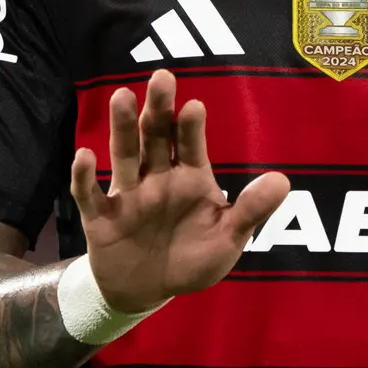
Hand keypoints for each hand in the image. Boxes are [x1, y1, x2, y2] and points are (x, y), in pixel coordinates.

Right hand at [69, 69, 290, 310]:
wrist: (149, 291)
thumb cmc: (192, 259)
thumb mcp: (228, 239)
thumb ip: (250, 210)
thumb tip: (283, 180)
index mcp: (190, 179)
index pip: (192, 145)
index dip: (192, 127)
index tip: (195, 107)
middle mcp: (158, 178)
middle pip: (157, 138)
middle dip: (159, 109)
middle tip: (162, 77)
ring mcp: (128, 194)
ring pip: (124, 154)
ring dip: (123, 127)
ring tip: (123, 96)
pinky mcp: (100, 216)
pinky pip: (89, 193)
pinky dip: (84, 176)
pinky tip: (84, 155)